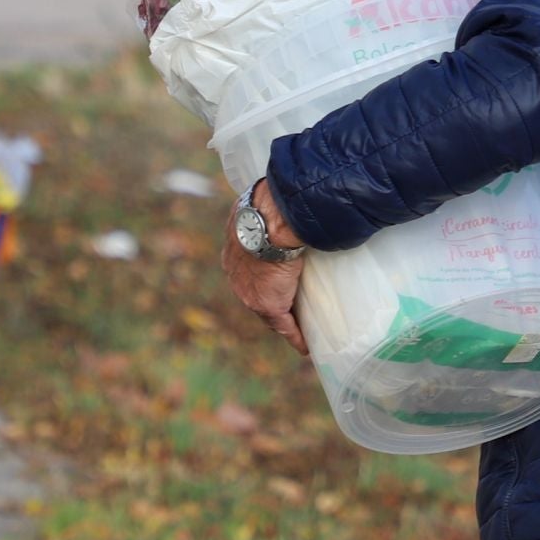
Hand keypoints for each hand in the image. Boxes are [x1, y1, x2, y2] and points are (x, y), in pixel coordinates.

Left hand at [222, 185, 306, 356]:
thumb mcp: (264, 204)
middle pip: (256, 290)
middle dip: (271, 296)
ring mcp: (249, 292)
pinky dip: (295, 336)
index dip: (263, 272)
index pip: (250, 266)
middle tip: (290, 303)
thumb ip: (273, 208)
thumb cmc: (270, 206)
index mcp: (233, 248)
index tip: (275, 276)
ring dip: (285, 319)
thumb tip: (291, 194)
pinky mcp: (268, 305)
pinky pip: (283, 326)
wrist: (269, 222)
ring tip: (301, 327)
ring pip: (269, 311)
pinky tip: (306, 345)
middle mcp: (235, 273)